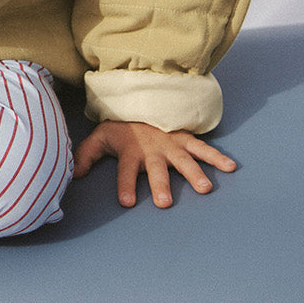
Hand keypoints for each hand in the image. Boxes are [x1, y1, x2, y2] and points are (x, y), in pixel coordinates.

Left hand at [73, 120, 235, 208]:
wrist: (139, 101)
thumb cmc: (120, 127)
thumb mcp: (100, 139)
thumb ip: (86, 156)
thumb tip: (72, 175)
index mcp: (130, 152)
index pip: (125, 171)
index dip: (125, 185)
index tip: (127, 201)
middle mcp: (152, 150)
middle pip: (156, 169)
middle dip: (160, 184)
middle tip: (164, 202)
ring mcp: (171, 144)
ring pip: (184, 160)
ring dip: (194, 173)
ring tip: (204, 188)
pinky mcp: (185, 139)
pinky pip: (203, 148)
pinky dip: (217, 157)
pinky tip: (231, 168)